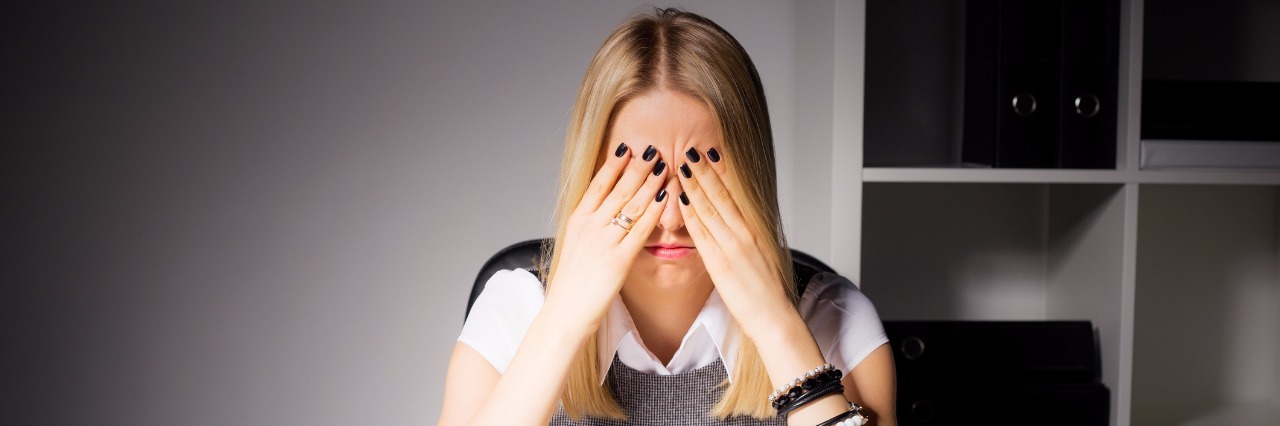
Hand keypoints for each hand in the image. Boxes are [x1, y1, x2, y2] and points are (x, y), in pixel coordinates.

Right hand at [545, 143, 668, 330]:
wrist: (566, 312)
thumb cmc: (572, 283)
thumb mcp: (575, 245)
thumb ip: (589, 226)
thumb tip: (603, 212)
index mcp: (577, 221)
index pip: (597, 185)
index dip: (613, 164)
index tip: (626, 147)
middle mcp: (590, 226)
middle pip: (618, 189)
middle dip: (637, 166)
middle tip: (652, 148)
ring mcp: (604, 242)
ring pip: (631, 205)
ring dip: (649, 182)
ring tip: (663, 164)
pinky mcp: (619, 260)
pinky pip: (641, 230)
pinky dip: (654, 210)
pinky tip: (665, 196)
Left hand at [674, 147, 793, 336]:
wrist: (774, 316)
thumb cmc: (766, 289)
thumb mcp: (761, 254)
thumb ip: (747, 235)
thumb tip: (736, 220)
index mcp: (754, 229)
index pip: (734, 194)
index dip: (721, 172)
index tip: (711, 153)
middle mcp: (744, 234)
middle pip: (721, 196)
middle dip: (705, 171)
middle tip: (691, 149)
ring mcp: (732, 247)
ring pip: (709, 209)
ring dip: (694, 186)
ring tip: (683, 165)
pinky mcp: (719, 264)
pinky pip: (701, 234)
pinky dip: (691, 214)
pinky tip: (681, 200)